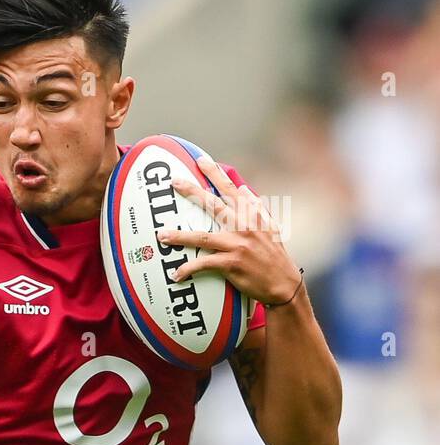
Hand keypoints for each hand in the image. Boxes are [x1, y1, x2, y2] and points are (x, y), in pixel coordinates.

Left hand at [159, 156, 301, 305]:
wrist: (284, 284)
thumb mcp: (270, 228)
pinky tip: (176, 274)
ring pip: (203, 237)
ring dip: (180, 236)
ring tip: (161, 235)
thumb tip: (243, 188)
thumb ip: (255, 208)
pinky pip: (204, 264)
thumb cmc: (274, 256)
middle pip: (214, 205)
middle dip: (193, 192)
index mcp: (252, 216)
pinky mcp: (232, 264)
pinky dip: (188, 269)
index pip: (231, 190)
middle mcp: (244, 227)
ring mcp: (238, 245)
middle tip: (174, 181)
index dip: (216, 174)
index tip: (202, 160)